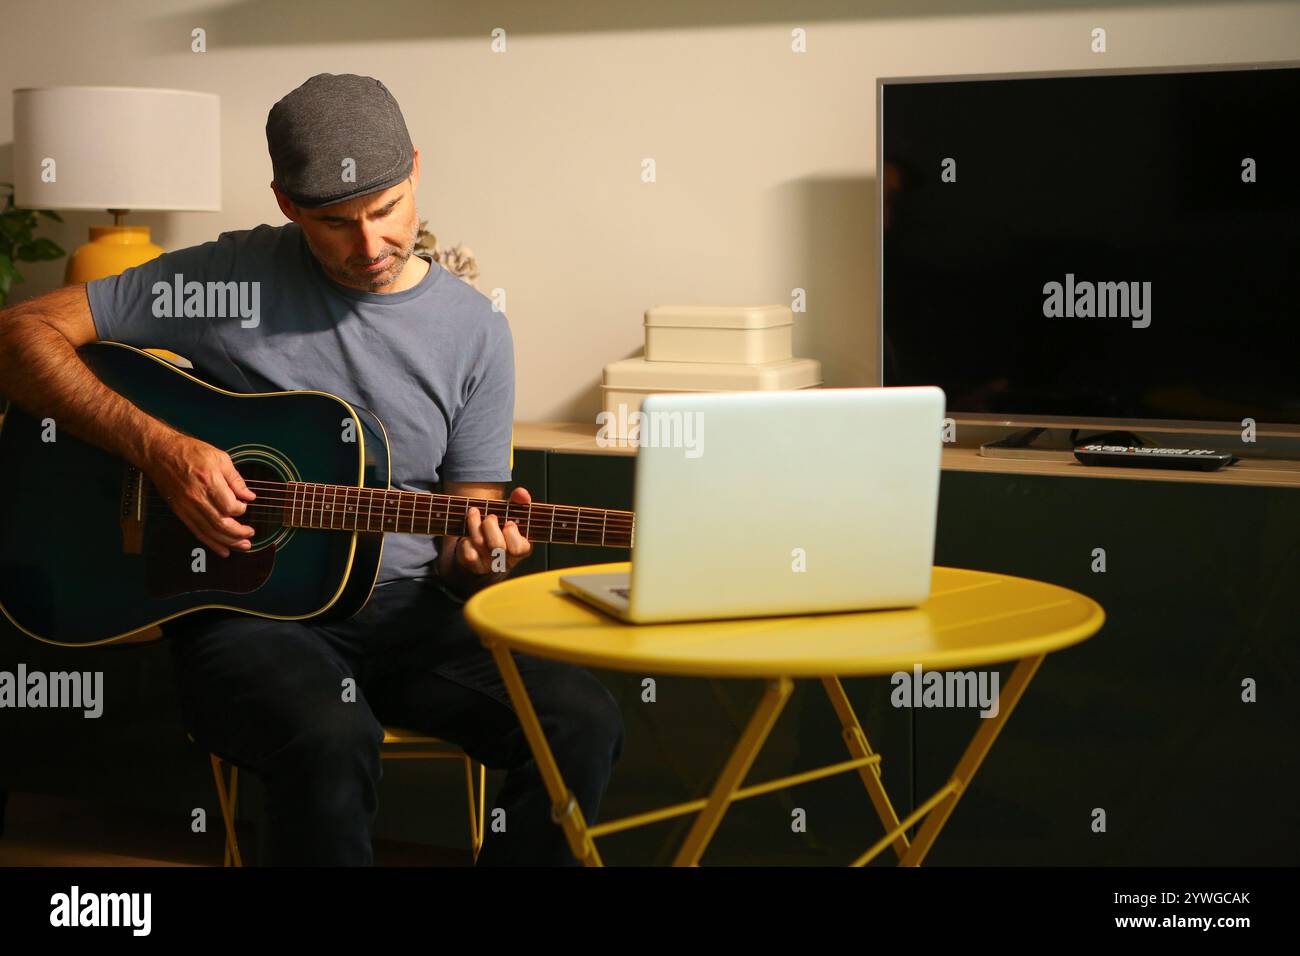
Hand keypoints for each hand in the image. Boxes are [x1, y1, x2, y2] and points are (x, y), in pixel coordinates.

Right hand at [146, 432, 255, 557]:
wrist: (160, 453)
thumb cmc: (190, 452)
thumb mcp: (220, 457)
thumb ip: (236, 479)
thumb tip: (249, 496)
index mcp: (209, 482)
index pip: (229, 506)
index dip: (241, 510)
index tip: (245, 506)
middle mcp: (197, 497)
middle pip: (221, 524)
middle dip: (239, 533)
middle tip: (251, 534)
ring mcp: (187, 507)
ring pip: (210, 532)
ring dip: (228, 542)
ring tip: (243, 546)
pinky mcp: (180, 512)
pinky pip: (197, 532)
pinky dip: (211, 543)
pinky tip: (223, 550)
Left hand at [455, 486, 533, 575]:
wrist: (483, 540)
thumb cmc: (501, 525)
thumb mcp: (512, 511)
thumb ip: (519, 500)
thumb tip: (521, 493)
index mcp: (521, 549)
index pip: (519, 548)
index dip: (512, 534)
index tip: (509, 522)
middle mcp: (505, 560)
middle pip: (497, 546)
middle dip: (490, 525)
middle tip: (490, 517)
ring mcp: (489, 564)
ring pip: (479, 545)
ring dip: (474, 524)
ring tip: (474, 512)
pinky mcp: (473, 565)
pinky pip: (468, 553)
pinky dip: (466, 539)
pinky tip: (467, 532)